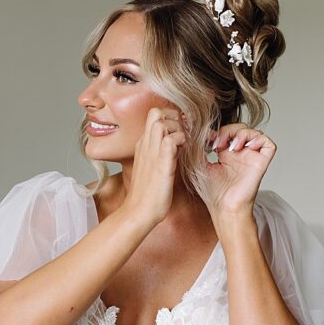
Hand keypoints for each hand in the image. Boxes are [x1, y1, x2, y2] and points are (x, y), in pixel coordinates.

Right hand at [119, 107, 186, 226]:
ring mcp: (151, 153)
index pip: (154, 117)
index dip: (170, 118)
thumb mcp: (154, 167)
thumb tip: (176, 145)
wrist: (139, 211)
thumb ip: (162, 154)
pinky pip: (169, 140)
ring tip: (184, 142)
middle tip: (184, 131)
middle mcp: (145, 145)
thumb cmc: (148, 194)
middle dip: (174, 116)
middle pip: (155, 112)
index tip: (182, 130)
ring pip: (161, 121)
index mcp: (143, 145)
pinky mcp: (160, 164)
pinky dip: (180, 140)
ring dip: (177, 127)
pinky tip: (184, 150)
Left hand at [205, 123, 275, 218]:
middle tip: (217, 143)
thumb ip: (197, 148)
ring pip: (255, 133)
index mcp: (227, 155)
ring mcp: (252, 158)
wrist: (223, 207)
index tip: (207, 140)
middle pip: (241, 129)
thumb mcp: (198, 165)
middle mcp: (241, 155)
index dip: (218, 131)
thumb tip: (193, 132)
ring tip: (230, 146)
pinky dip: (258, 139)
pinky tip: (243, 148)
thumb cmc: (212, 193)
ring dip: (241, 133)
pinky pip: (268, 144)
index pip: (228, 132)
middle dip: (228, 130)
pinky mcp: (261, 163)